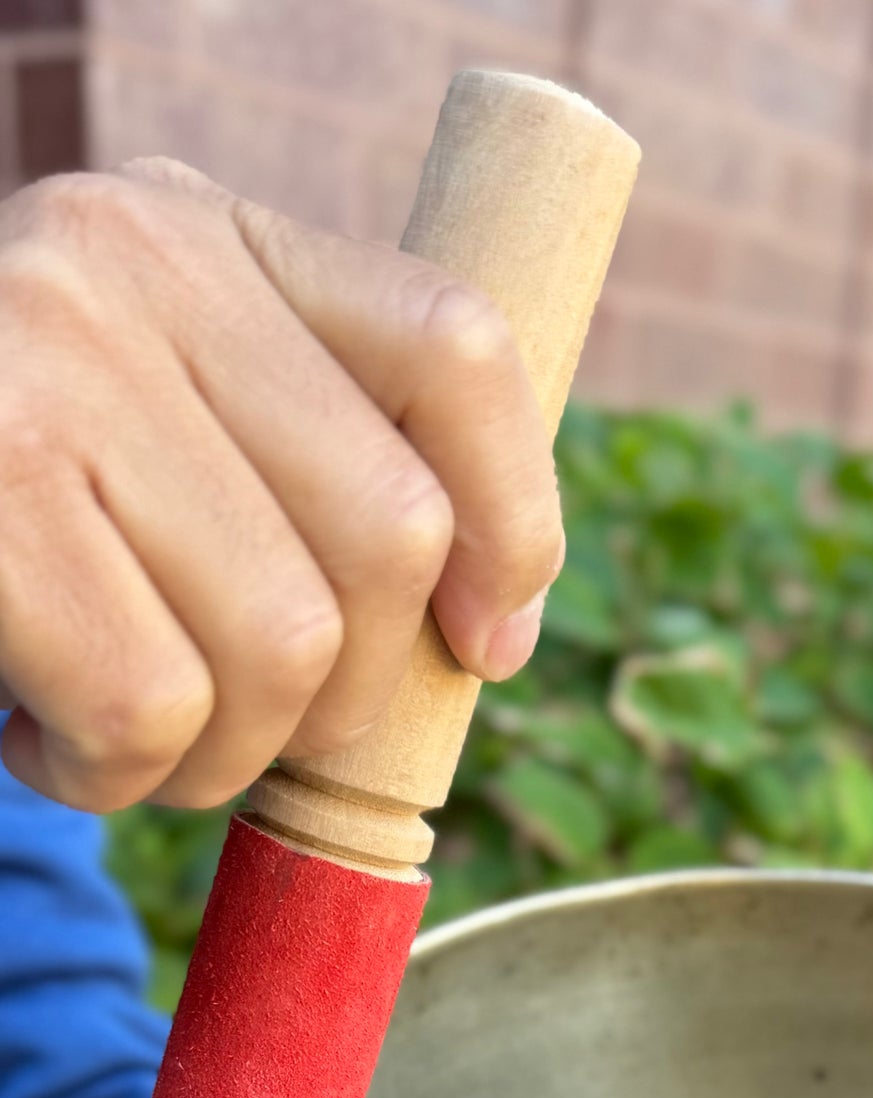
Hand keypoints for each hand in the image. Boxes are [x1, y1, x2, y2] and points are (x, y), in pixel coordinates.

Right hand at [0, 162, 560, 812]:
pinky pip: (152, 703)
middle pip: (389, 537)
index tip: (490, 645)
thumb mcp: (170, 413)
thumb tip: (492, 631)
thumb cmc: (29, 491)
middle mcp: (135, 264)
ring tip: (137, 734)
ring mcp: (48, 364)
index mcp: (217, 238)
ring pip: (286, 644)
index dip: (515, 518)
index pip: (455, 345)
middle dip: (341, 696)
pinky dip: (119, 775)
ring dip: (224, 753)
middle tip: (246, 721)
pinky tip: (51, 738)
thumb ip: (311, 456)